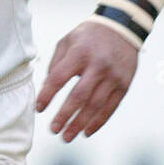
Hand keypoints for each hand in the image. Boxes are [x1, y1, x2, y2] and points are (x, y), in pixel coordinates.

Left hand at [35, 20, 137, 141]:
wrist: (122, 28)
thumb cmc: (89, 36)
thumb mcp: (67, 41)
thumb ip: (55, 64)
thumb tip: (46, 89)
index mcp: (80, 53)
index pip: (59, 78)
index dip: (47, 95)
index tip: (39, 108)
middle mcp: (98, 65)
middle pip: (79, 96)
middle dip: (64, 116)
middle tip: (53, 129)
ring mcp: (113, 76)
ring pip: (95, 106)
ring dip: (80, 124)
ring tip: (67, 136)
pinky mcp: (124, 84)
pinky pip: (110, 107)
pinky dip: (98, 122)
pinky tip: (86, 132)